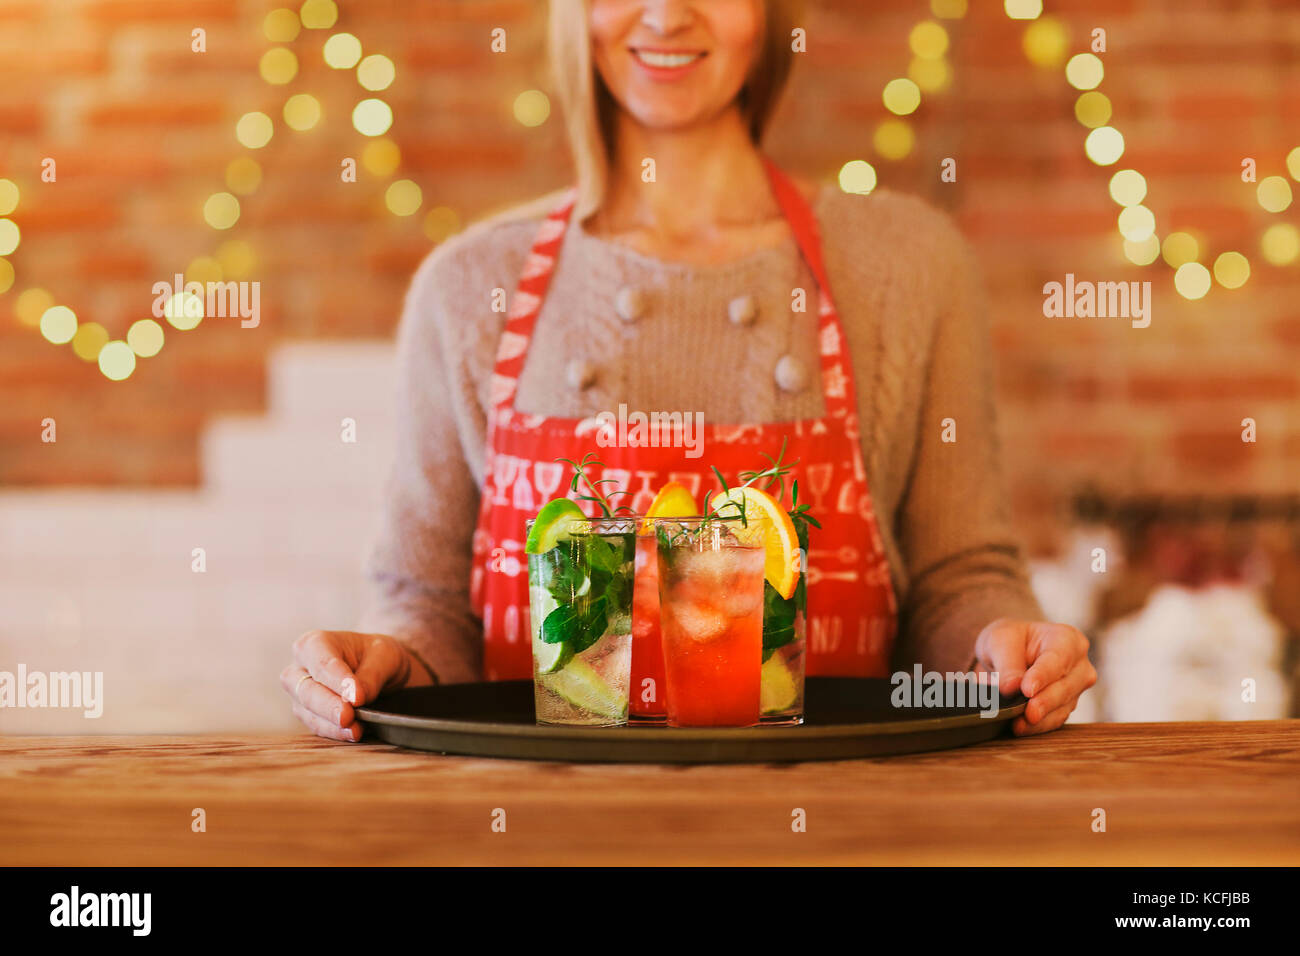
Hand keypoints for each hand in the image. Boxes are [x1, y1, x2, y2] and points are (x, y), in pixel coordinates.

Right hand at [281, 631, 433, 741]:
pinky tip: (351, 734)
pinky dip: (334, 731)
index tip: (357, 697)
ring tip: (355, 730)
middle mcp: (299, 667)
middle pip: (307, 689)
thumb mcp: (385, 656)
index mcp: (315, 643)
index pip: (322, 664)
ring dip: (331, 723)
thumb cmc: (378, 656)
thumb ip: (370, 675)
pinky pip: (315, 725)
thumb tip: (356, 698)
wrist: (379, 669)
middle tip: (348, 716)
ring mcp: (299, 693)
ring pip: (307, 711)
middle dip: (328, 705)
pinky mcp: (306, 714)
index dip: (338, 681)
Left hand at [973, 618, 1096, 735]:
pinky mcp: (1066, 707)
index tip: (1027, 689)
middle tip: (1028, 713)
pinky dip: (1038, 726)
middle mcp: (1079, 664)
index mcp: (1067, 639)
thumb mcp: (999, 641)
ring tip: (1018, 724)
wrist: (1008, 653)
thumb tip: (1012, 688)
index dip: (1043, 675)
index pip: (1058, 659)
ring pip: (1062, 707)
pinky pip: (1055, 720)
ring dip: (1041, 718)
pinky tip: (1021, 727)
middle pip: (1066, 686)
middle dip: (1045, 701)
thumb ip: (1007, 663)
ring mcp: (1076, 688)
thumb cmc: (1009, 641)